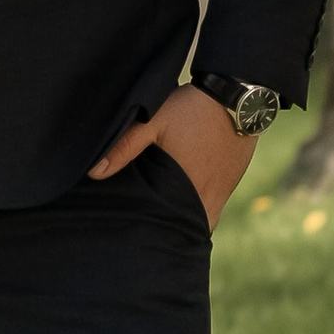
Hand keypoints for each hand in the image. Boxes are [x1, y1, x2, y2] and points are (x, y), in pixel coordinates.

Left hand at [90, 82, 255, 230]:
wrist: (238, 96)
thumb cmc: (193, 109)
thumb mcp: (154, 122)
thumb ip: (125, 146)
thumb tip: (96, 173)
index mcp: (183, 186)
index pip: (169, 224)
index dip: (156, 234)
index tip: (141, 236)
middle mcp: (205, 195)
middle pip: (186, 227)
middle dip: (170, 232)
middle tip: (151, 235)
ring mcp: (221, 191)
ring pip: (203, 220)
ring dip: (188, 223)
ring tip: (168, 226)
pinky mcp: (231, 182)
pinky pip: (216, 207)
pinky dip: (203, 211)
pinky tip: (189, 207)